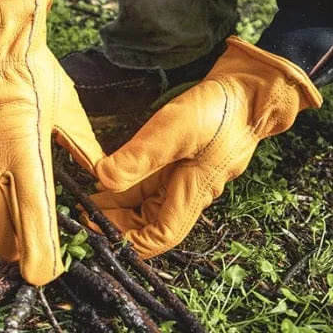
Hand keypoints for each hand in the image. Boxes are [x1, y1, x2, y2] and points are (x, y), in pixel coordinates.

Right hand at [0, 0, 103, 285]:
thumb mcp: (69, 110)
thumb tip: (101, 174)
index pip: (33, 214)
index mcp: (25, 151)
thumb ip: (84, 148)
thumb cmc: (33, 72)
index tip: (44, 274)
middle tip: (31, 262)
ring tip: (14, 246)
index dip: (39, 250)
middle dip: (16, 250)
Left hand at [89, 37, 321, 256]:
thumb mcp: (174, 130)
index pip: (161, 235)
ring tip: (88, 200)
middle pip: (149, 223)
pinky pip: (150, 183)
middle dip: (117, 223)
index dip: (131, 242)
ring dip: (119, 205)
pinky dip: (128, 185)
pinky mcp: (181, 162)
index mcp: (192, 193)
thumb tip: (103, 179)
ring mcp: (185, 177)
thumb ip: (138, 157)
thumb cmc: (220, 111)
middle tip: (84, 215)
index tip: (99, 233)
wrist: (248, 90)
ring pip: (147, 203)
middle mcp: (188, 192)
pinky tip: (108, 179)